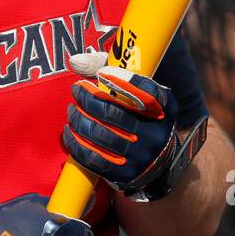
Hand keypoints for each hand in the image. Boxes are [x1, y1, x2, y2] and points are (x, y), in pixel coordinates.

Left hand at [61, 49, 182, 198]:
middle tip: (77, 89)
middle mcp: (157, 133)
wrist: (158, 160)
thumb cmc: (140, 115)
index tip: (102, 74)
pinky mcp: (125, 174)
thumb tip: (76, 61)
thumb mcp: (138, 91)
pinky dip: (77, 144)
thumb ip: (109, 69)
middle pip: (115, 114)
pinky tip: (70, 131)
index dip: (122, 80)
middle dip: (89, 99)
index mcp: (165, 109)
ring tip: (71, 110)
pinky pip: (94, 159)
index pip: (146, 92)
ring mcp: (141, 157)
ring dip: (79, 120)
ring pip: (101, 136)